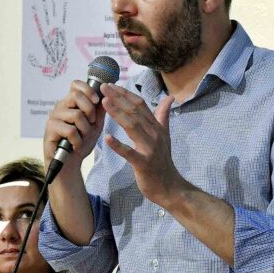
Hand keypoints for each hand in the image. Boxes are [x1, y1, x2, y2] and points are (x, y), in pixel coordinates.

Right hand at [44, 79, 106, 175]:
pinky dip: (78, 140)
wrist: (70, 163)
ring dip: (85, 129)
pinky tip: (75, 145)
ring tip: (83, 137)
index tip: (97, 100)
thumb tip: (107, 93)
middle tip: (91, 123)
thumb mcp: (95, 125)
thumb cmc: (81, 143)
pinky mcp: (50, 130)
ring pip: (75, 114)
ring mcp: (54, 117)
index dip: (88, 89)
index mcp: (71, 103)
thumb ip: (99, 110)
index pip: (75, 85)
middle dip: (90, 110)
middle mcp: (60, 107)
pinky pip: (70, 130)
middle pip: (76, 96)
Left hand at [100, 84, 185, 205]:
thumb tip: (170, 98)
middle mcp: (155, 134)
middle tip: (103, 87)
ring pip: (132, 127)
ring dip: (118, 114)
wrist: (169, 186)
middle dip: (118, 98)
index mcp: (156, 127)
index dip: (125, 94)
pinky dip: (119, 146)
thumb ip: (163, 116)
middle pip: (135, 112)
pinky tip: (107, 139)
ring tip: (104, 103)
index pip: (140, 105)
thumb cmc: (162, 161)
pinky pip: (130, 153)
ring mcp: (150, 149)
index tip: (111, 85)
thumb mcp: (164, 136)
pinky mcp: (144, 163)